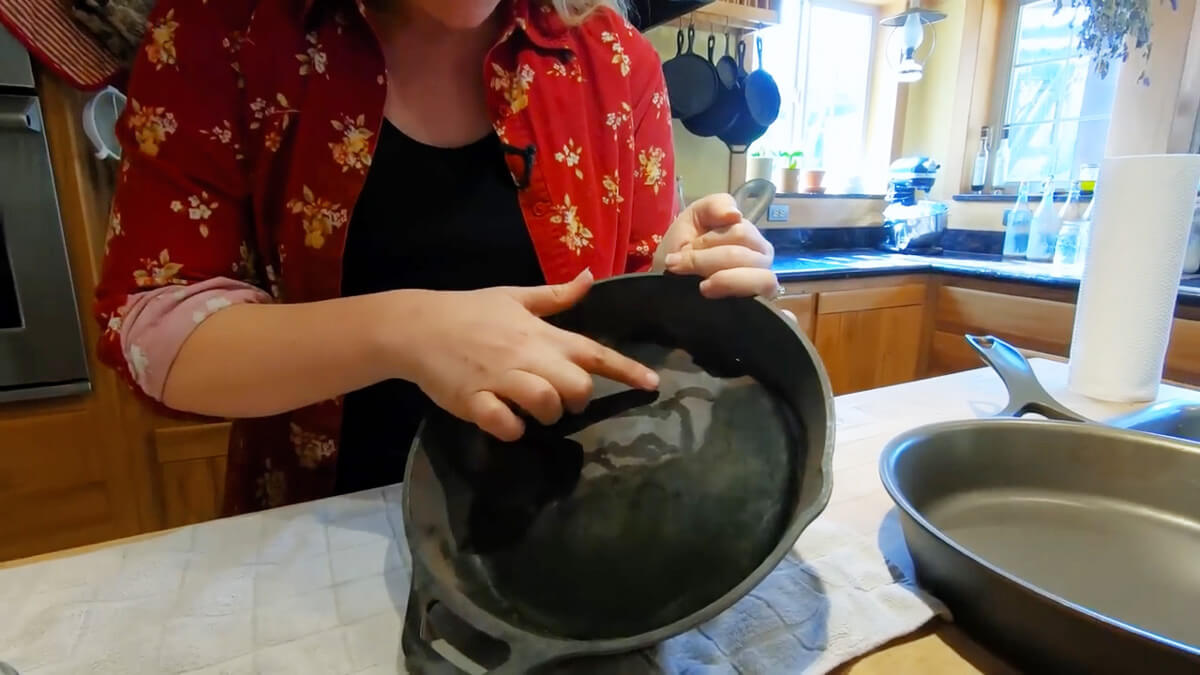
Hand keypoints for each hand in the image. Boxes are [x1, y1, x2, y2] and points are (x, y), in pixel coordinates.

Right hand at [395, 270, 658, 441]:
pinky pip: (504, 423)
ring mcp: (500, 378)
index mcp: (541, 333)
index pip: (594, 353)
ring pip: (545, 403)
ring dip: (547, 415)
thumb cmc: (471, 311)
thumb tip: (590, 278)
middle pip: (576, 387)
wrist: (418, 325)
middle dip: (577, 400)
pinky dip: (512, 428)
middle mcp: (527, 356)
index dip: (626, 370)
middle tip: (562, 401)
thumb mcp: (515, 296)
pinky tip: (507, 422)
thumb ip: (556, 296)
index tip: (653, 384)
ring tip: (533, 411)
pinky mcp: (474, 400)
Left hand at [654, 193, 778, 298]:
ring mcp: (762, 285)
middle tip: (681, 268)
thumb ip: (713, 205)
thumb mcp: (691, 220)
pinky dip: (744, 296)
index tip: (682, 250)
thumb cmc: (680, 252)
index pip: (741, 232)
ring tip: (701, 287)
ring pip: (755, 277)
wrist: (663, 288)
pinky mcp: (759, 308)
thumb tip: (735, 215)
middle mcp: (762, 260)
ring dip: (722, 279)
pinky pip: (763, 300)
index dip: (708, 240)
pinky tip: (717, 296)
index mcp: (750, 238)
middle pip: (742, 254)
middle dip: (705, 260)